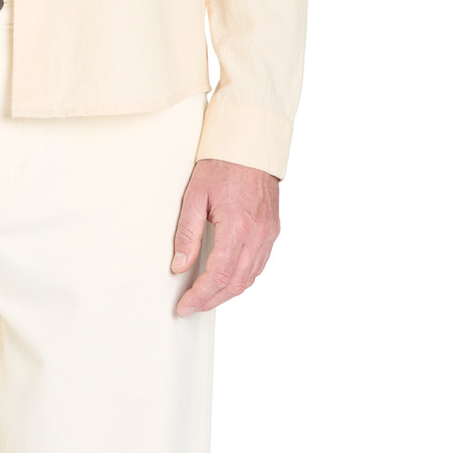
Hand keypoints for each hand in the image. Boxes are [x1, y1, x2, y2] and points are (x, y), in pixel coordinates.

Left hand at [172, 160, 280, 314]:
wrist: (251, 145)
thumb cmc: (223, 165)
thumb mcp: (195, 196)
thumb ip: (187, 234)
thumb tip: (180, 265)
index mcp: (238, 226)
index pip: (218, 274)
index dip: (200, 295)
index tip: (185, 306)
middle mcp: (258, 234)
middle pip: (235, 282)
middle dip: (212, 300)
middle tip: (191, 308)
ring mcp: (269, 233)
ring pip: (250, 277)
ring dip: (227, 293)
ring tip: (206, 299)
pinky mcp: (272, 230)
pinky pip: (259, 265)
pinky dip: (242, 278)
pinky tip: (227, 281)